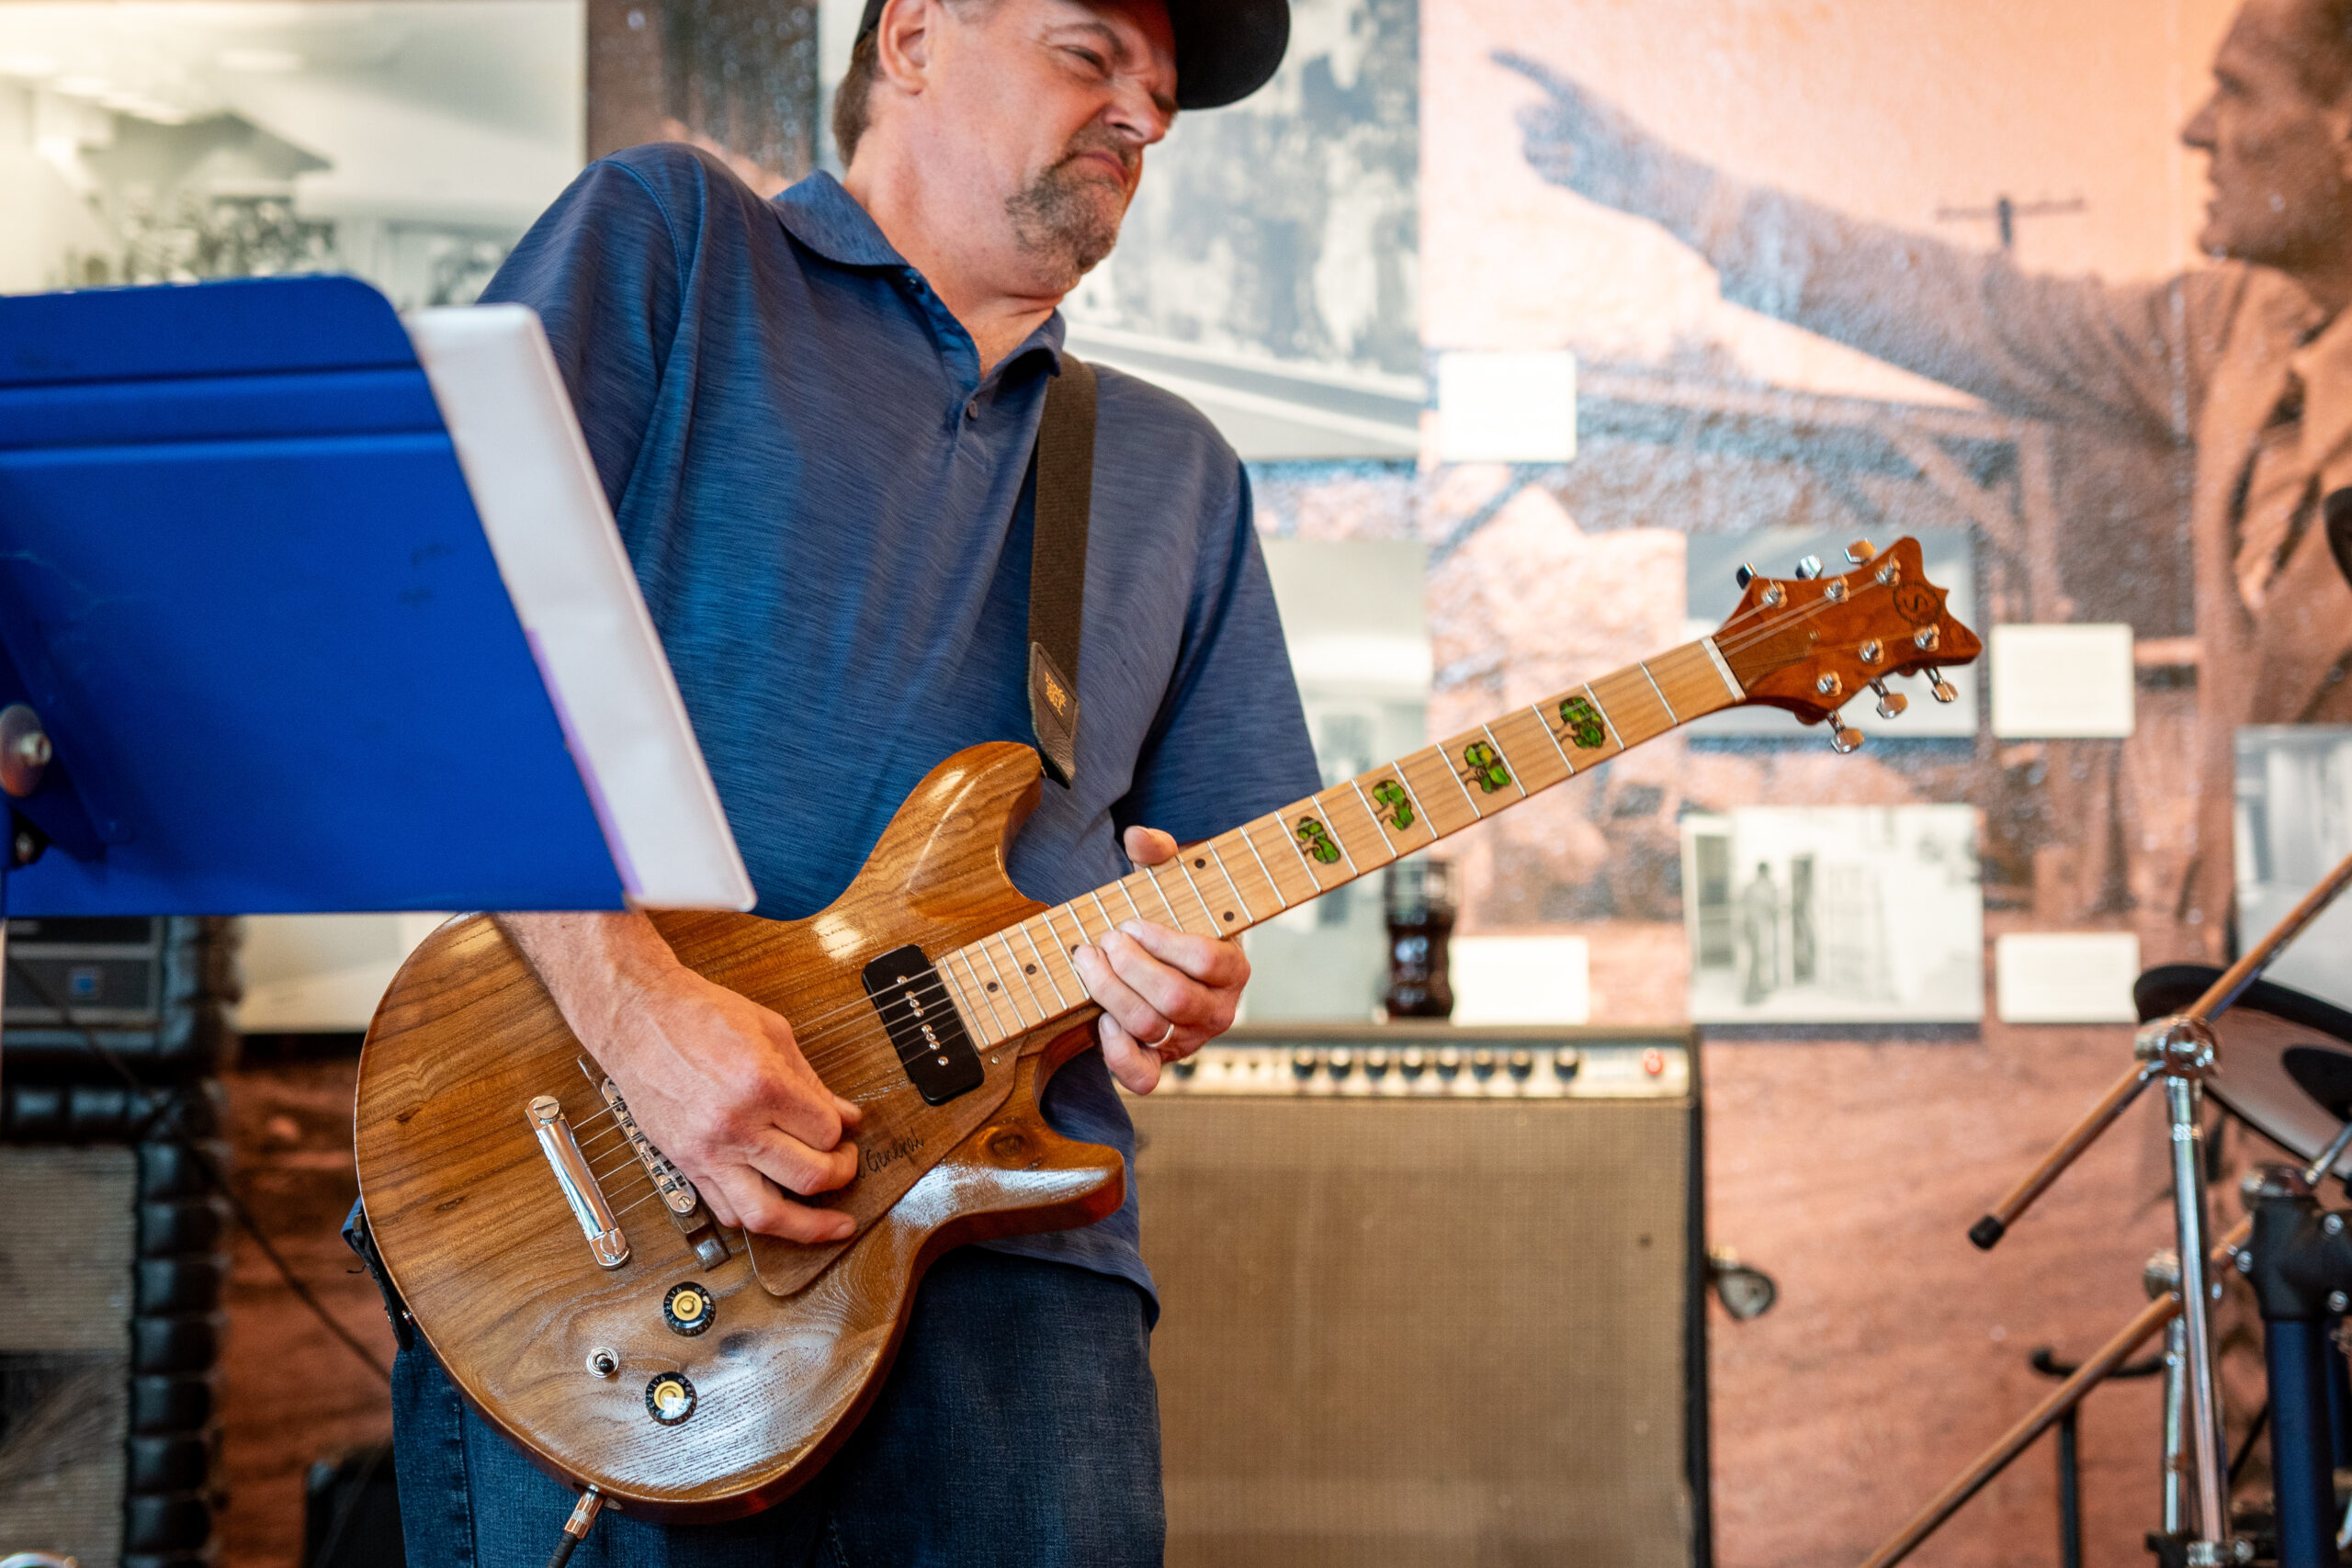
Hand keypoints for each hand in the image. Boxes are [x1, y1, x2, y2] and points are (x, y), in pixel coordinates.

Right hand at [497, 913, 862, 1243]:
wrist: (638, 1020)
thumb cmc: (700, 1016)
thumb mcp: (773, 1032)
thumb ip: (811, 1081)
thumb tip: (845, 1116)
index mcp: (762, 1085)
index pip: (826, 1132)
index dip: (843, 1132)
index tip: (845, 1127)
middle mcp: (736, 1126)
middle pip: (809, 1177)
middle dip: (840, 1174)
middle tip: (845, 1164)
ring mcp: (708, 1152)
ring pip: (766, 1215)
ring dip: (807, 1227)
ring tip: (829, 1225)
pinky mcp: (686, 1165)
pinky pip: (726, 1211)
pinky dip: (756, 1217)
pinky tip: (776, 1208)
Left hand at [1069, 826, 1249, 1093]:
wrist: (1158, 961)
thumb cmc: (1169, 917)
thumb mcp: (1171, 881)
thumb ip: (1160, 853)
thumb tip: (1139, 838)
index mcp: (1233, 967)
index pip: (1208, 962)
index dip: (1163, 943)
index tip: (1131, 922)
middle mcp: (1218, 1010)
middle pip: (1175, 999)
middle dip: (1129, 967)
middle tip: (1104, 940)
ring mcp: (1190, 1041)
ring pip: (1152, 1028)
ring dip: (1111, 993)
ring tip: (1089, 962)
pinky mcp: (1160, 1063)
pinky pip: (1142, 1077)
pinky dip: (1117, 1052)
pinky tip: (1100, 1018)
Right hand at [1493, 50, 1699, 222]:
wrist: (1646, 180)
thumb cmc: (1628, 140)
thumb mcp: (1594, 117)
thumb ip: (1555, 105)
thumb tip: (1521, 116)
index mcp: (1575, 96)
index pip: (1538, 73)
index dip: (1513, 62)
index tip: (1488, 53)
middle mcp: (1564, 120)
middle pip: (1520, 115)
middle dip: (1529, 123)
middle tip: (1556, 131)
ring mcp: (1560, 147)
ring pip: (1524, 147)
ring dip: (1545, 154)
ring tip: (1576, 158)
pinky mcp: (1560, 173)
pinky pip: (1537, 171)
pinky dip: (1552, 174)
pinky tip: (1575, 175)